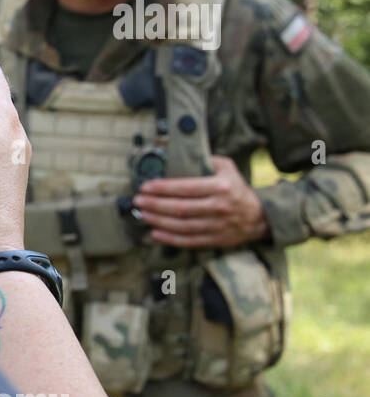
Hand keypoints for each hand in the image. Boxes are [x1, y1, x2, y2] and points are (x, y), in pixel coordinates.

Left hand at [133, 155, 270, 247]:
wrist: (259, 217)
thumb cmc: (237, 189)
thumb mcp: (228, 169)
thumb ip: (207, 161)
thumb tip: (182, 156)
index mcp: (220, 187)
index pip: (186, 188)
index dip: (163, 188)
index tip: (145, 187)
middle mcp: (219, 207)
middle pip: (180, 208)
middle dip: (155, 204)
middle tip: (138, 201)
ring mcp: (217, 225)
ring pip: (182, 225)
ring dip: (158, 221)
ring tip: (142, 214)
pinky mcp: (215, 240)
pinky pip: (189, 241)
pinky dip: (170, 238)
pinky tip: (155, 233)